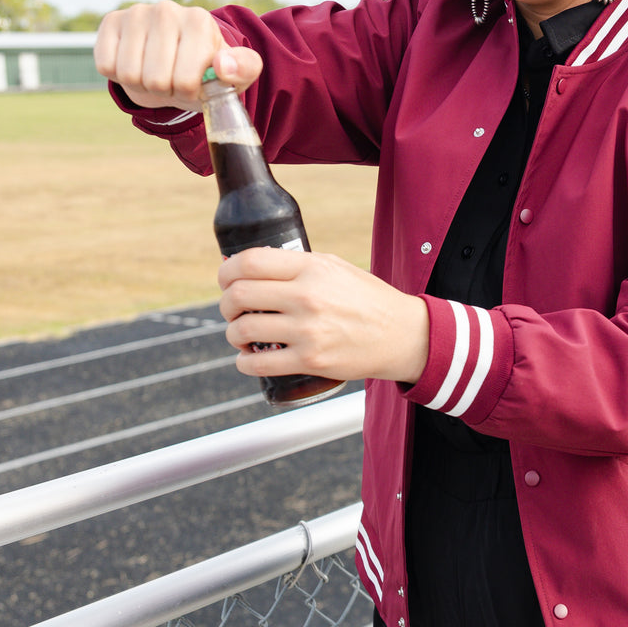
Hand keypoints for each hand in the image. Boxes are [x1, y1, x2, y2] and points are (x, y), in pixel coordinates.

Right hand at [93, 0, 262, 113]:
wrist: (178, 61)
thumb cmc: (207, 71)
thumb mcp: (236, 75)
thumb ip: (243, 69)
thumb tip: (222, 66)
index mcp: (199, 21)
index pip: (185, 80)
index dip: (187, 93)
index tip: (194, 83)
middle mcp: (167, 10)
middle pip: (155, 81)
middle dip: (165, 91)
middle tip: (173, 80)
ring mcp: (136, 13)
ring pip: (129, 75)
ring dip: (142, 85)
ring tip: (156, 73)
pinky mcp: (111, 21)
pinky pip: (106, 66)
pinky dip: (119, 76)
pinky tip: (135, 64)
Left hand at [217, 247, 429, 385]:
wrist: (402, 335)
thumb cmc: (367, 299)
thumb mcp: (335, 267)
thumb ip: (298, 264)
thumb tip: (253, 267)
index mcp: (311, 268)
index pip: (249, 263)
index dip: (226, 271)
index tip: (225, 279)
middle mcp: (306, 297)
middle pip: (238, 295)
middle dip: (225, 304)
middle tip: (231, 310)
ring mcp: (308, 330)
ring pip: (243, 330)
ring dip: (232, 334)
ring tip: (241, 334)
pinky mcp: (311, 360)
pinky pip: (258, 364)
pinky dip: (243, 362)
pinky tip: (246, 359)